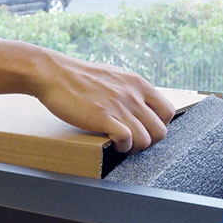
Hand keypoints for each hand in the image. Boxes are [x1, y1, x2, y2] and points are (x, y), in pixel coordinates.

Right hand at [29, 50, 174, 152]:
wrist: (55, 74)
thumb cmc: (81, 77)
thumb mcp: (114, 76)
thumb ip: (130, 89)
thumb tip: (139, 103)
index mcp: (138, 84)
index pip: (167, 112)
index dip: (159, 126)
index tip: (145, 130)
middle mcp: (133, 95)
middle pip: (160, 131)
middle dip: (149, 142)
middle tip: (134, 143)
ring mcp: (119, 107)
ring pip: (146, 139)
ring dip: (135, 148)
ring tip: (122, 145)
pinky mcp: (103, 118)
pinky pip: (126, 140)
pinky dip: (122, 147)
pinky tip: (113, 144)